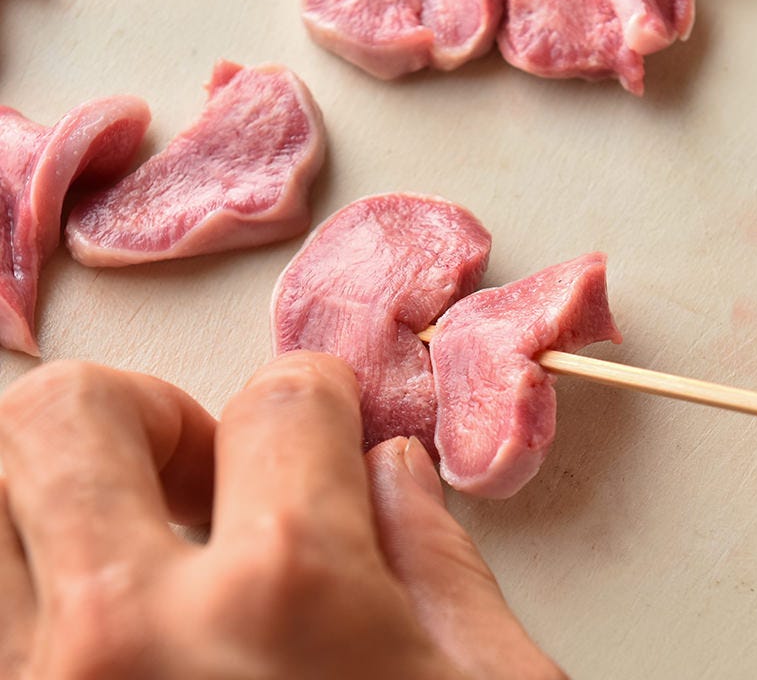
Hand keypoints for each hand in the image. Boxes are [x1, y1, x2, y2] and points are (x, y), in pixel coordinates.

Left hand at [0, 352, 564, 678]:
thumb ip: (439, 562)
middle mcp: (133, 634)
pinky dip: (42, 567)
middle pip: (69, 409)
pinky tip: (121, 616)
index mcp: (288, 595)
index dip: (316, 398)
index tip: (323, 424)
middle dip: (144, 409)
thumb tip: (390, 473)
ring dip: (66, 486)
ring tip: (144, 541)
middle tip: (201, 470)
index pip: (279, 401)